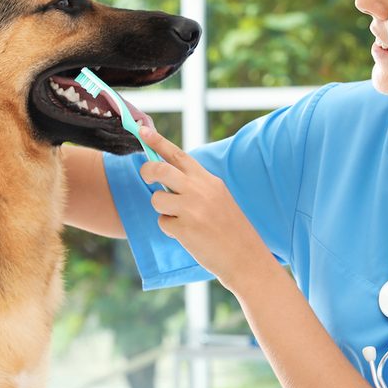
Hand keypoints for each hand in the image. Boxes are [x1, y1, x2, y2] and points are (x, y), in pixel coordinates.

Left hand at [137, 126, 264, 290]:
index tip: (141, 130)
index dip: (157, 141)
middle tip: (146, 177)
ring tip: (180, 219)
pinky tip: (188, 235)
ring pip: (157, 199)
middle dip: (147, 171)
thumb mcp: (218, 197)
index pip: (178, 155)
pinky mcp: (185, 228)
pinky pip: (163, 222)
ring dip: (162, 209)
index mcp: (208, 180)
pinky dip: (170, 229)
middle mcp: (200, 190)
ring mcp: (192, 208)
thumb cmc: (230, 228)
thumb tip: (165, 175)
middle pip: (160, 169)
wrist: (246, 258)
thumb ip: (195, 185)